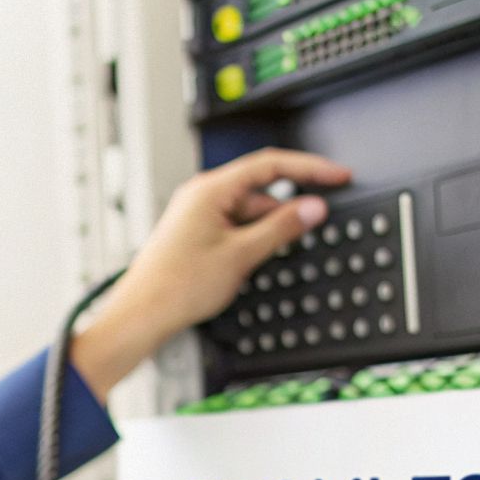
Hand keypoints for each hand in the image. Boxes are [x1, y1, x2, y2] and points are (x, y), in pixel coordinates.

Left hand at [69, 149, 351, 399]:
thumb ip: (281, 229)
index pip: (271, 164)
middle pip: (260, 189)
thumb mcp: (241, 256)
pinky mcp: (195, 233)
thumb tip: (312, 208)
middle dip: (286, 209)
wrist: (141, 315)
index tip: (337, 175)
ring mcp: (197, 214)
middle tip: (312, 226)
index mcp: (210, 189)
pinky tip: (250, 263)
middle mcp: (201, 195)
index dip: (310, 168)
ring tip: (261, 261)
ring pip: (247, 212)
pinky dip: (250, 240)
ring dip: (266, 231)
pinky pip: (233, 227)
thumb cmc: (176, 286)